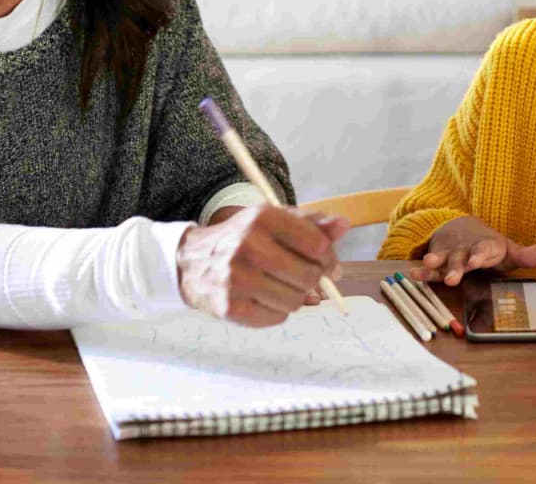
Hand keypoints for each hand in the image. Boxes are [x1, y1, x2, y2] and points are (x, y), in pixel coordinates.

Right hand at [176, 206, 347, 326]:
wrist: (192, 262)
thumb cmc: (241, 239)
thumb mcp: (273, 221)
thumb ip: (311, 224)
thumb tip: (343, 225)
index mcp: (262, 218)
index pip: (317, 245)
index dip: (329, 258)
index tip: (328, 263)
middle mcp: (248, 246)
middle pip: (309, 275)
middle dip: (314, 279)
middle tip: (304, 277)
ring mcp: (237, 278)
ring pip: (295, 301)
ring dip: (295, 296)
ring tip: (280, 285)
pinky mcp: (229, 307)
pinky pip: (276, 318)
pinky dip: (277, 311)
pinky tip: (264, 297)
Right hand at [412, 215, 535, 285]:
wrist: (461, 228)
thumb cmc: (489, 247)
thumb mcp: (508, 251)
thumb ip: (528, 256)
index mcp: (485, 247)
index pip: (484, 250)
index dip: (480, 255)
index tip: (477, 260)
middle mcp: (466, 250)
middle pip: (461, 258)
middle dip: (456, 266)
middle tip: (454, 276)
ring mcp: (449, 254)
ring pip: (442, 259)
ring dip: (435, 263)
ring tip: (427, 264)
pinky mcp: (437, 259)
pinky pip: (428, 266)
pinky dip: (420, 269)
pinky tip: (412, 273)